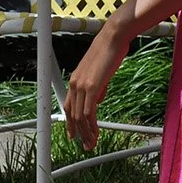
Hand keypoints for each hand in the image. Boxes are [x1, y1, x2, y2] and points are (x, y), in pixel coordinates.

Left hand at [63, 25, 130, 151]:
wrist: (113, 37)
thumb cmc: (110, 51)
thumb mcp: (101, 72)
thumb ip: (97, 87)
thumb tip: (98, 100)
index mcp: (75, 80)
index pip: (68, 106)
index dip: (70, 123)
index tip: (74, 135)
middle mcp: (75, 83)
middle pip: (72, 115)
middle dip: (79, 133)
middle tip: (86, 145)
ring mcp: (82, 85)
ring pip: (80, 117)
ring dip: (86, 133)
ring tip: (92, 143)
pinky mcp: (92, 87)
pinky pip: (89, 112)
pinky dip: (92, 126)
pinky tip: (96, 132)